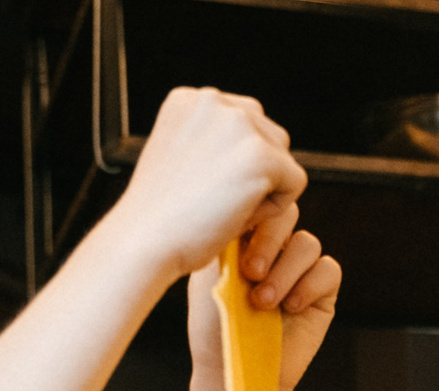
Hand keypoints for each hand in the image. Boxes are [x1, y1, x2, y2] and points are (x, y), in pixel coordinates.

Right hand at [103, 87, 307, 284]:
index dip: (237, 166)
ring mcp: (239, 125)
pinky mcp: (261, 155)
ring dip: (264, 191)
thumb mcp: (181, 161)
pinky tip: (237, 217)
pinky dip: (273, 210)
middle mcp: (214, 101)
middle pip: (270, 138)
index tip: (208, 189)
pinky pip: (294, 184)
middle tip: (217, 204)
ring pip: (283, 161)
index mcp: (190, 100)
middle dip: (256, 176)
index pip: (245, 126)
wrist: (144, 241)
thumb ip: (213, 146)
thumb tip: (254, 153)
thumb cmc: (161, 217)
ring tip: (224, 209)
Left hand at [184, 229, 340, 389]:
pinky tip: (291, 307)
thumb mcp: (212, 278)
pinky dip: (309, 285)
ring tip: (264, 303)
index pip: (257, 204)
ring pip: (307, 243)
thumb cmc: (217, 327)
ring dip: (285, 271)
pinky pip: (328, 269)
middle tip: (250, 273)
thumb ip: (228, 242)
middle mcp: (273, 248)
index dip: (253, 216)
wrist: (238, 370)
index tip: (236, 247)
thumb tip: (246, 214)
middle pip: (286, 213)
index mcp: (243, 238)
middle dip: (269, 240)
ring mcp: (299, 269)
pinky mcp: (321, 292)